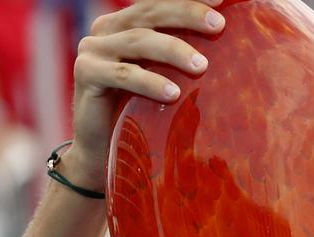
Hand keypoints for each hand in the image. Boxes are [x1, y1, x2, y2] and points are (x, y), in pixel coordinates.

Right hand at [65, 0, 226, 187]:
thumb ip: (183, 57)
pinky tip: (172, 94)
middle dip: (186, 14)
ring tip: (201, 66)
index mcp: (128, 23)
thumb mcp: (164, 76)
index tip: (222, 0)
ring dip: (173, 50)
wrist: (102, 146)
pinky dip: (149, 82)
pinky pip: (122, 75)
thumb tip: (228, 44)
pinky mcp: (85, 74)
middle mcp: (108, 29)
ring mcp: (93, 49)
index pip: (159, 2)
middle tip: (218, 25)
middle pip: (150, 13)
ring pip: (138, 41)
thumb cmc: (140, 110)